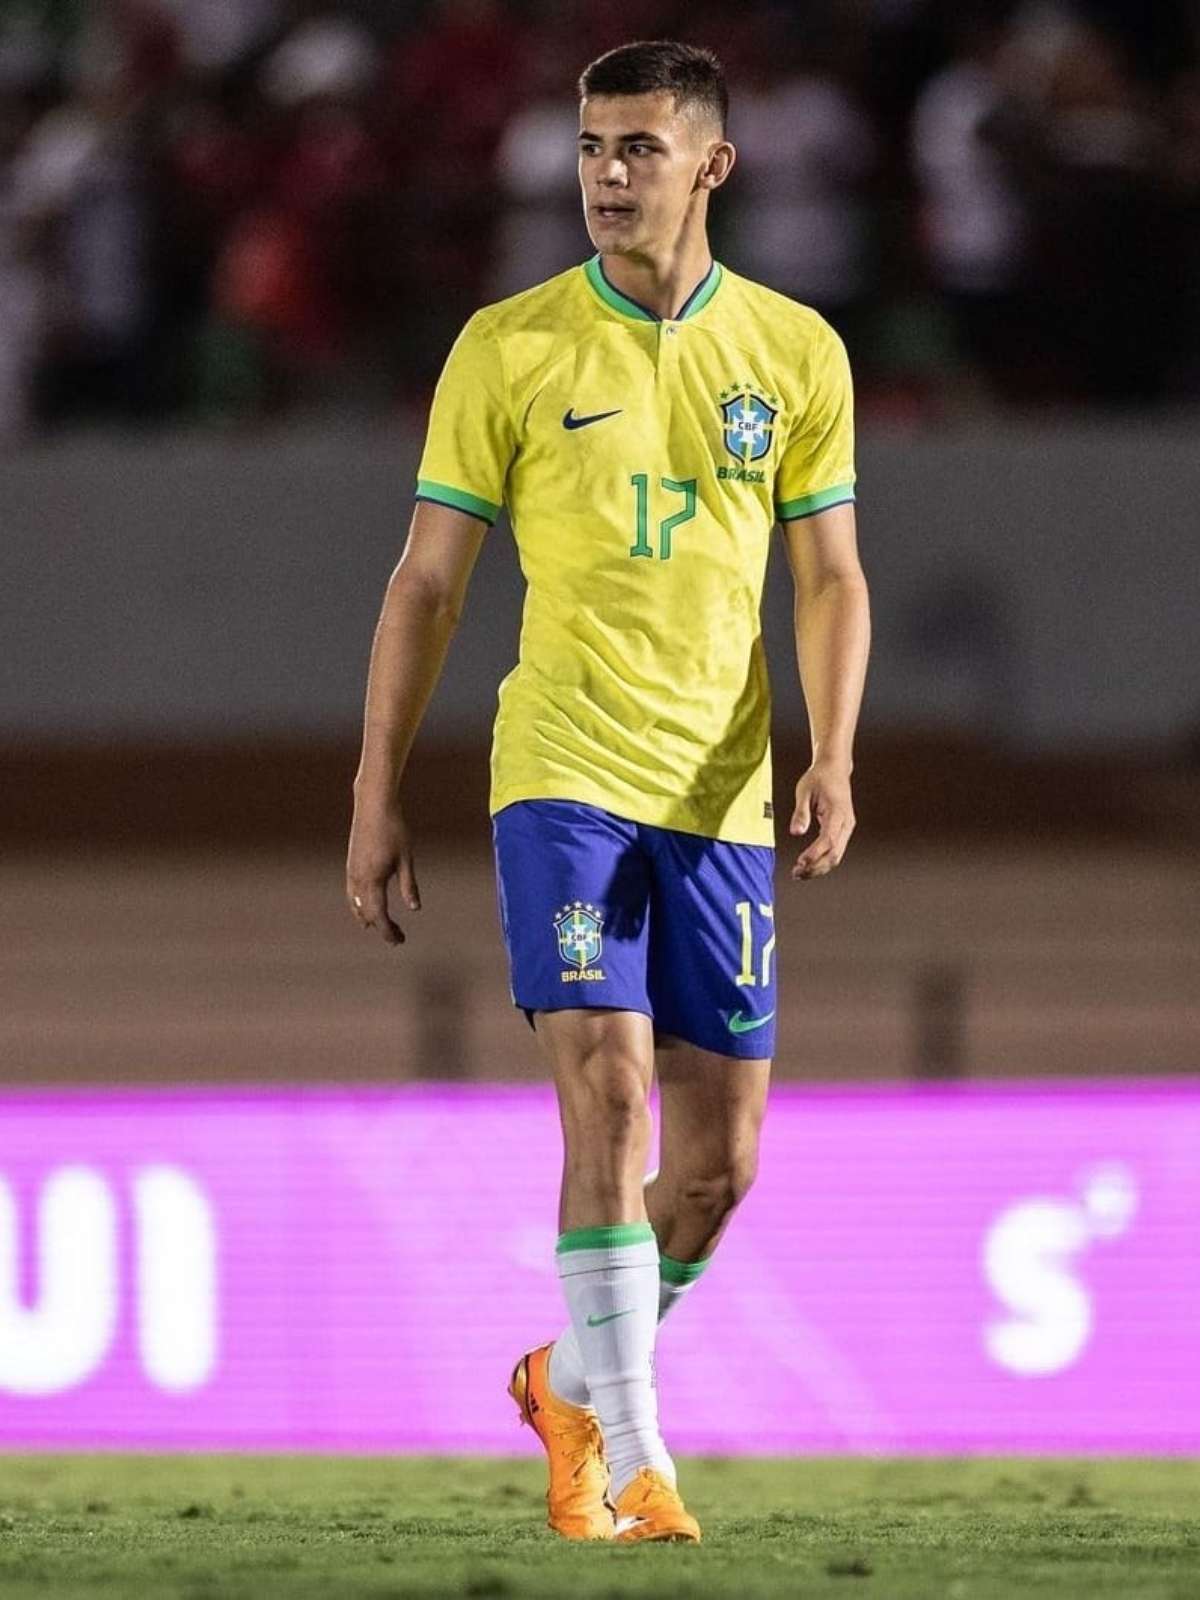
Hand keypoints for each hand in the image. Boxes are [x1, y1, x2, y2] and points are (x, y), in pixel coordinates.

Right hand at [346, 793, 420, 944]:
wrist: (373, 805)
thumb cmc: (394, 829)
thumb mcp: (406, 858)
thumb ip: (409, 885)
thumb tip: (414, 909)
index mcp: (373, 880)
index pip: (379, 916)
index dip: (388, 931)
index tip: (399, 941)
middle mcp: (358, 879)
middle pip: (366, 914)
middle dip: (381, 927)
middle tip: (397, 937)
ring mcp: (351, 871)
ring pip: (355, 905)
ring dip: (367, 917)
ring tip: (378, 927)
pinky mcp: (350, 864)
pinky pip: (351, 893)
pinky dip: (358, 905)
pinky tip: (366, 905)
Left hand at [789, 760, 854, 879]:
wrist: (834, 769)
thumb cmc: (818, 778)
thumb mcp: (804, 791)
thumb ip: (801, 813)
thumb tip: (796, 832)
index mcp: (838, 812)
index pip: (828, 839)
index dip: (815, 854)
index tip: (800, 863)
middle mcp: (846, 823)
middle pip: (835, 854)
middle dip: (816, 867)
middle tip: (796, 873)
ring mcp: (847, 828)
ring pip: (836, 856)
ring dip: (819, 868)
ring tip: (799, 873)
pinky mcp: (842, 830)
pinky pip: (835, 850)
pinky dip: (822, 861)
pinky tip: (807, 866)